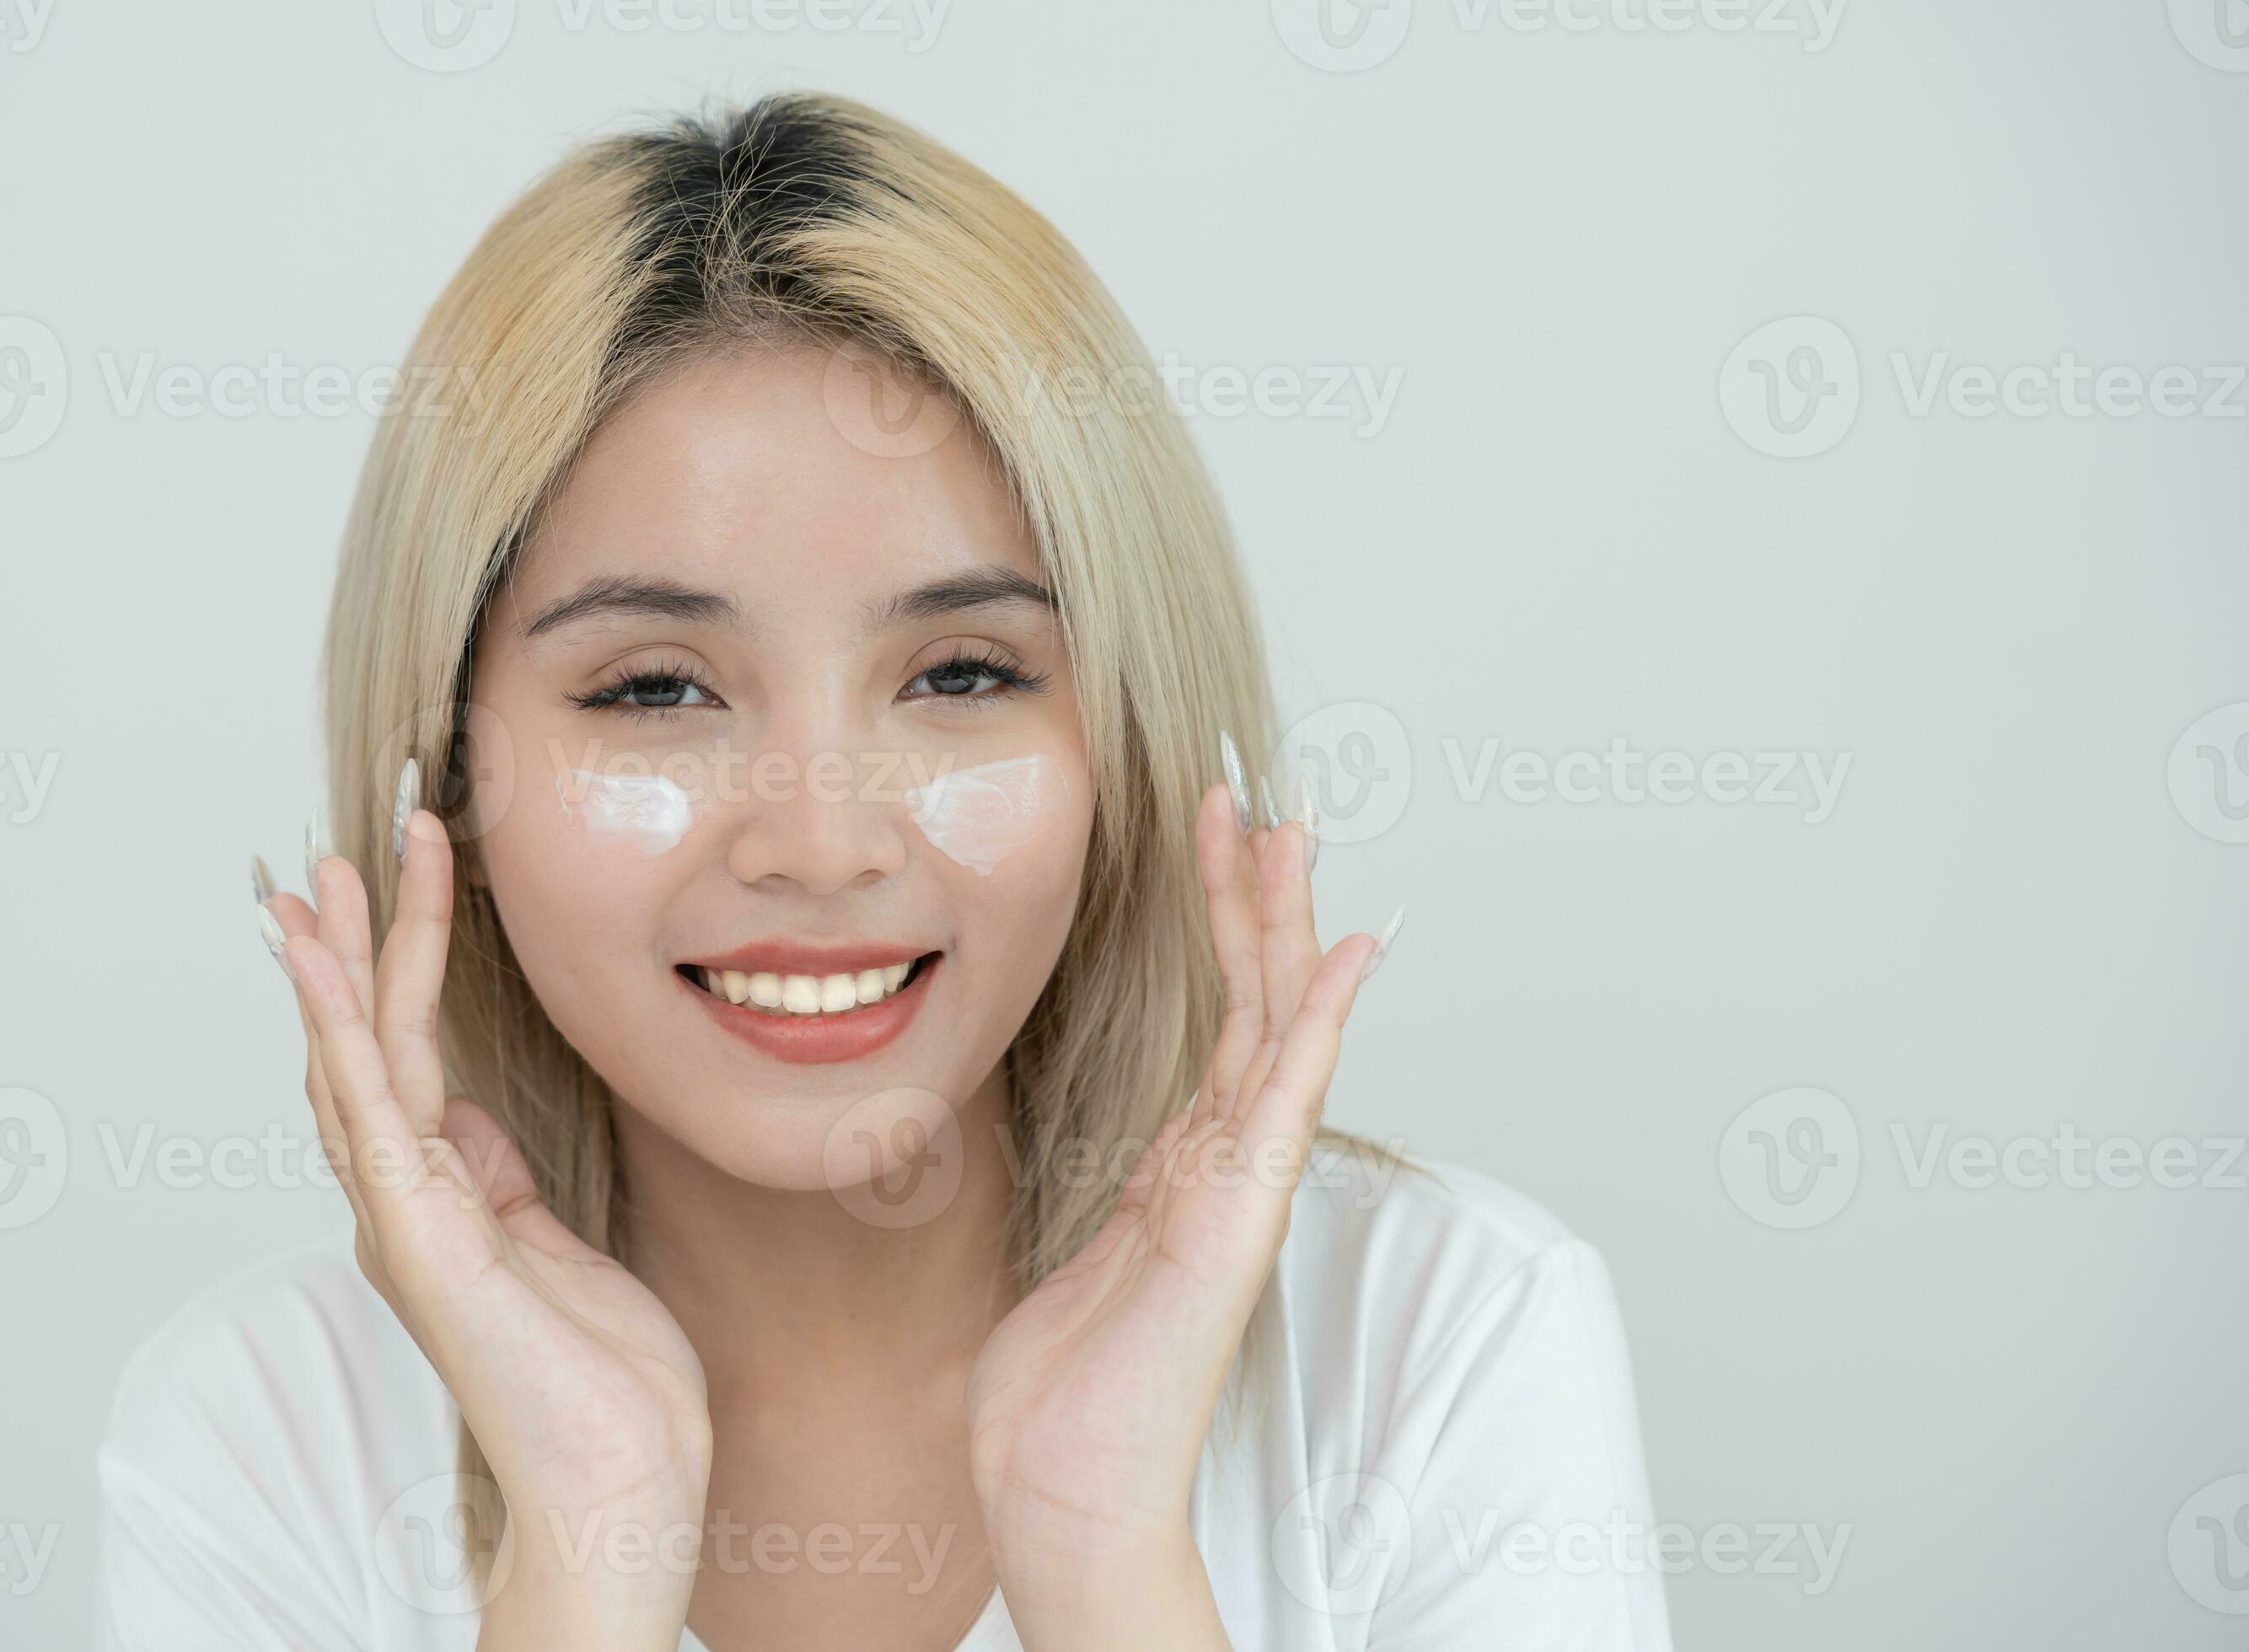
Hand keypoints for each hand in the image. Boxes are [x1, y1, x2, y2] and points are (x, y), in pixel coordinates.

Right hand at [265, 792, 708, 1645]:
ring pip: (361, 1058)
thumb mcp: (550, 1245)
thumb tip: (470, 1119)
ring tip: (325, 874)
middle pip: (367, 1044)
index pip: (401, 1060)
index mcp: (437, 1198)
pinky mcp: (420, 1231)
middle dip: (356, 944)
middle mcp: (403, 1200)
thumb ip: (499, 1179)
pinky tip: (320, 964)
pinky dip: (340, 1028)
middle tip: (341, 850)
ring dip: (343, 961)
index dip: (388, 975)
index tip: (389, 894)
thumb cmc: (597, 1380)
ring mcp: (403, 1214)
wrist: (616, 1478)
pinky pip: (372, 1107)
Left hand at [964, 779, 1379, 1631]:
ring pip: (1274, 1025)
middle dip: (1252, 898)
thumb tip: (1103, 1164)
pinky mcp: (1237, 1215)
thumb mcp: (1074, 1260)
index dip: (1216, 928)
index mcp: (1182, 1169)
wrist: (1064, 1488)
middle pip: (1253, 1003)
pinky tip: (1346, 953)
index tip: (1208, 842)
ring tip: (1287, 831)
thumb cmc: (1062, 1397)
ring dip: (1281, 924)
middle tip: (1254, 800)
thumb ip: (1105, 1201)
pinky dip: (1321, 1019)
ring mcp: (1237, 1187)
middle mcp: (1221, 1166)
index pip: (1216, 1021)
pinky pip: (1286, 1096)